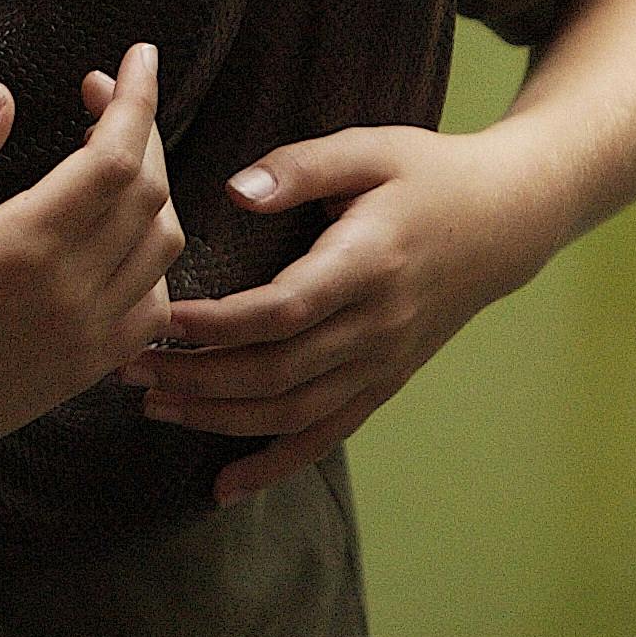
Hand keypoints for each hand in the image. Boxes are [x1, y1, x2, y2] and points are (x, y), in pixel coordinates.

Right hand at [0, 45, 183, 505]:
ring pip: (165, 245)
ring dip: (152, 189)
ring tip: (108, 158)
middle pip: (149, 192)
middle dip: (139, 130)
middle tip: (101, 96)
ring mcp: (89, 336)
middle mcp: (71, 292)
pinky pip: (156, 303)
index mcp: (24, 248)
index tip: (138, 56)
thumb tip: (2, 93)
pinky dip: (155, 256)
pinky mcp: (91, 367)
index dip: (136, 99)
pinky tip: (117, 234)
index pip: (115, 158)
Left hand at [128, 125, 553, 503]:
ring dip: (221, 418)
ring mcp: (383, 362)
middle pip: (279, 370)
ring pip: (294, 412)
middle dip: (199, 376)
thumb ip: (299, 167)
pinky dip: (276, 465)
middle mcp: (377, 324)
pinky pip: (327, 435)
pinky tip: (227, 486)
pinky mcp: (385, 382)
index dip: (222, 323)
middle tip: (131, 365)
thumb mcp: (369, 150)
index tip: (163, 318)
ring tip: (156, 406)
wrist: (505, 223)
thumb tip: (234, 191)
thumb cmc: (426, 175)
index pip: (286, 308)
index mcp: (370, 262)